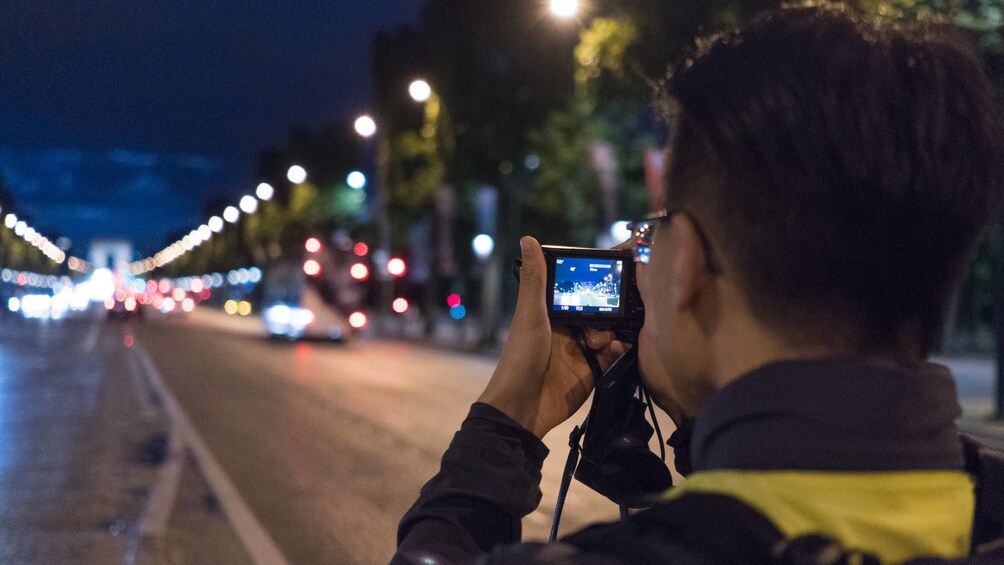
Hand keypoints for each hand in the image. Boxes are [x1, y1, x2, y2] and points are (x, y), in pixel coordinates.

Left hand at [478, 236, 626, 437]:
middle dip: (611, 308)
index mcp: (552, 312)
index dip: (596, 278)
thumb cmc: (519, 358)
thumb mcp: (529, 315)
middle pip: (601, 310)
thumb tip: (527, 239)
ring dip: (613, 331)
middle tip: (615, 308)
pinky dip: (619, 350)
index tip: (619, 264)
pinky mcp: (593, 371)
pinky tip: (613, 350)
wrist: (522, 408)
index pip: (579, 288)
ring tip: (600, 342)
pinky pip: (614, 356)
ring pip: (611, 331)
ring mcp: (582, 350)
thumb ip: (534, 279)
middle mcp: (570, 328)